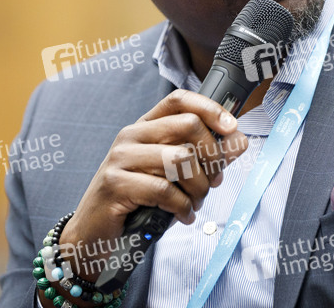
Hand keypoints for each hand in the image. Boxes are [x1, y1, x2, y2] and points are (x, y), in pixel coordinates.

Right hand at [59, 89, 247, 279]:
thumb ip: (205, 157)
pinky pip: (164, 189)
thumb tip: (239, 141)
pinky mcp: (115, 184)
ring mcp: (120, 158)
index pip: (179, 100)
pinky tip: (183, 215)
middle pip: (187, 125)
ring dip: (199, 187)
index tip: (231, 127)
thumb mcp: (173, 175)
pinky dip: (182, 206)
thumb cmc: (136, 202)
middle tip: (214, 182)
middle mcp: (131, 136)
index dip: (209, 108)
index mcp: (145, 127)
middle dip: (211, 157)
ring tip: (196, 202)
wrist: (94, 234)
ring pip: (180, 158)